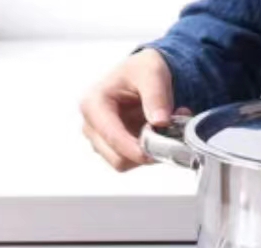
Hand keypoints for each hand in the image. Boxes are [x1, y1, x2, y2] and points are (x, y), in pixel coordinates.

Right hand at [80, 49, 174, 171]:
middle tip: (169, 135)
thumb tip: (160, 122)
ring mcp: (99, 140)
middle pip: (117, 158)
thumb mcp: (153, 72)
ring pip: (125, 163)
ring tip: (164, 129)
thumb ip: (156, 96)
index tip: (160, 151)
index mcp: (93, 104)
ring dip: (148, 153)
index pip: (112, 137)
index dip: (136, 149)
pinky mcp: (110, 149)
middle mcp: (90, 125)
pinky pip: (131, 162)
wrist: (142, 76)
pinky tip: (156, 135)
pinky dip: (147, 153)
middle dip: (145, 151)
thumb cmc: (142, 70)